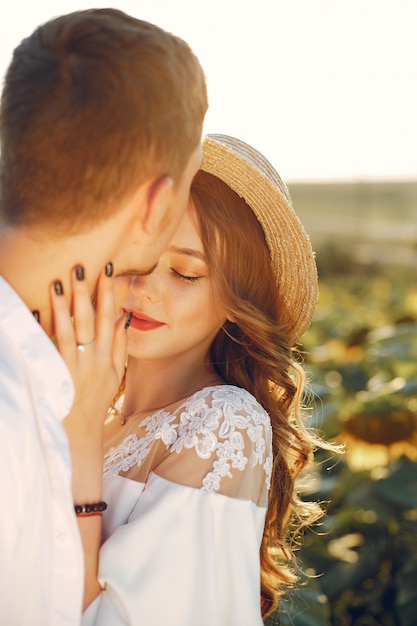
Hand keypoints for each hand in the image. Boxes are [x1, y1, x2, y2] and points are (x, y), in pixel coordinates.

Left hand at [51, 264, 128, 498]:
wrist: (80, 432)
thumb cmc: (97, 400)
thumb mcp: (116, 374)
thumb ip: (120, 344)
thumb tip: (124, 315)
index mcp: (107, 357)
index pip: (110, 318)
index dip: (108, 294)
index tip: (106, 270)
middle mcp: (91, 360)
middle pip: (89, 321)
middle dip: (85, 293)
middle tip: (79, 268)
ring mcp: (72, 368)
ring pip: (68, 332)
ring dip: (63, 307)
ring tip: (57, 284)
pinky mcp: (55, 376)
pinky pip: (49, 350)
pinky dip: (42, 331)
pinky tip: (36, 313)